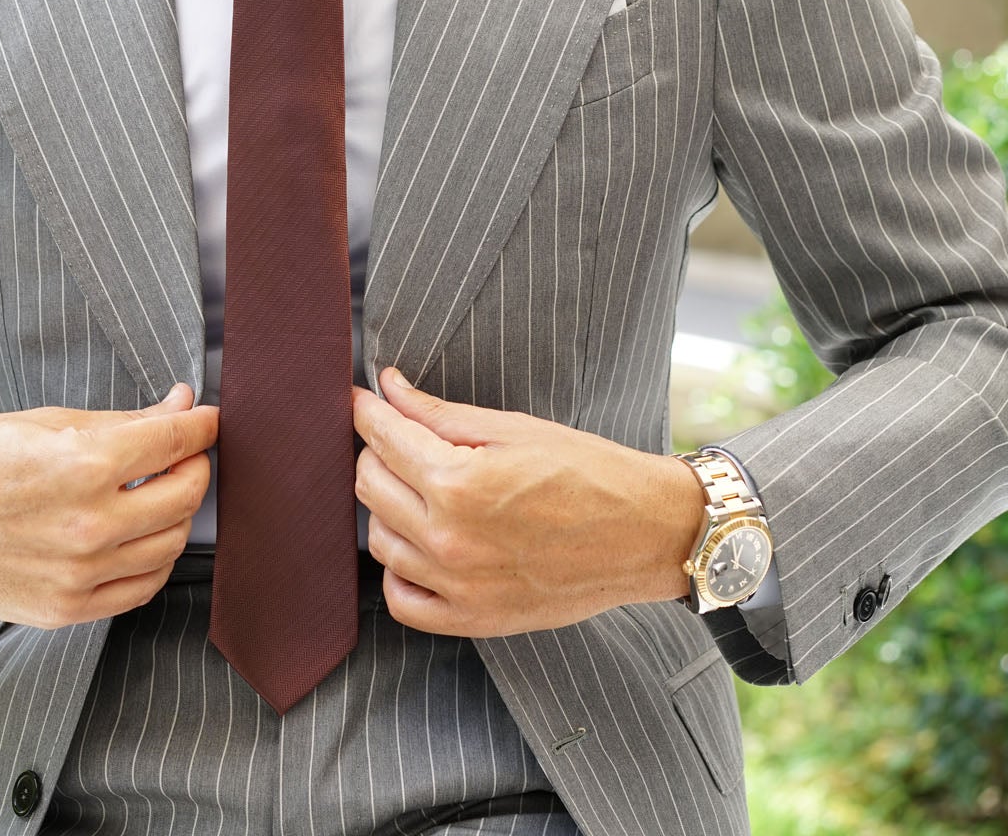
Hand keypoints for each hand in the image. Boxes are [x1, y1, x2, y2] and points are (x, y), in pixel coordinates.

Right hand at [0, 383, 216, 627]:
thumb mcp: (46, 422)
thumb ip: (124, 422)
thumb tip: (183, 407)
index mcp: (83, 467)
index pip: (176, 442)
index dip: (203, 425)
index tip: (209, 418)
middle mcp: (88, 526)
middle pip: (185, 496)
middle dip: (195, 466)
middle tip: (184, 451)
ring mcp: (79, 575)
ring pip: (172, 544)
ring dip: (177, 513)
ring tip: (156, 490)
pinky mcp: (66, 609)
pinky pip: (141, 587)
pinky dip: (154, 558)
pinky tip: (139, 534)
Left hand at [352, 367, 703, 636]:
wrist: (645, 533)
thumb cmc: (588, 471)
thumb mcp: (513, 428)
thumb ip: (439, 413)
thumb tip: (388, 389)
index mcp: (459, 483)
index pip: (382, 439)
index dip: (367, 411)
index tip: (362, 399)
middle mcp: (449, 539)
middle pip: (369, 486)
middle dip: (377, 453)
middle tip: (400, 439)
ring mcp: (457, 586)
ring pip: (378, 540)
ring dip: (387, 508)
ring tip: (420, 489)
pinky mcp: (472, 619)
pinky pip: (402, 600)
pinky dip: (400, 570)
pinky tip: (421, 545)